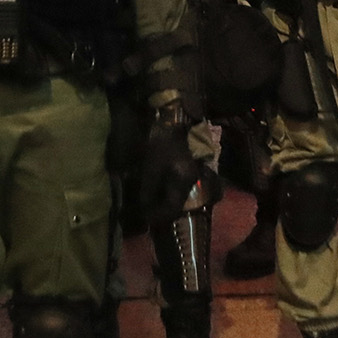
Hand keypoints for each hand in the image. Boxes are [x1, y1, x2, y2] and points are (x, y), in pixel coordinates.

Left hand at [141, 110, 210, 226]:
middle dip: (162, 210)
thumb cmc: (162, 142)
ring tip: (150, 201)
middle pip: (177, 204)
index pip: (172, 209)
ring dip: (164, 201)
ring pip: (178, 196)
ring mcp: (193, 175)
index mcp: (183, 183)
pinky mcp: (189, 168)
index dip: (157, 216)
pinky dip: (168, 191)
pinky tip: (158, 188)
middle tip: (146, 212)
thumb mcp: (151, 166)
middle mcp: (192, 182)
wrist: (177, 118)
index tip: (144, 218)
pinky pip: (178, 186)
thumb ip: (148, 189)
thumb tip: (144, 207)